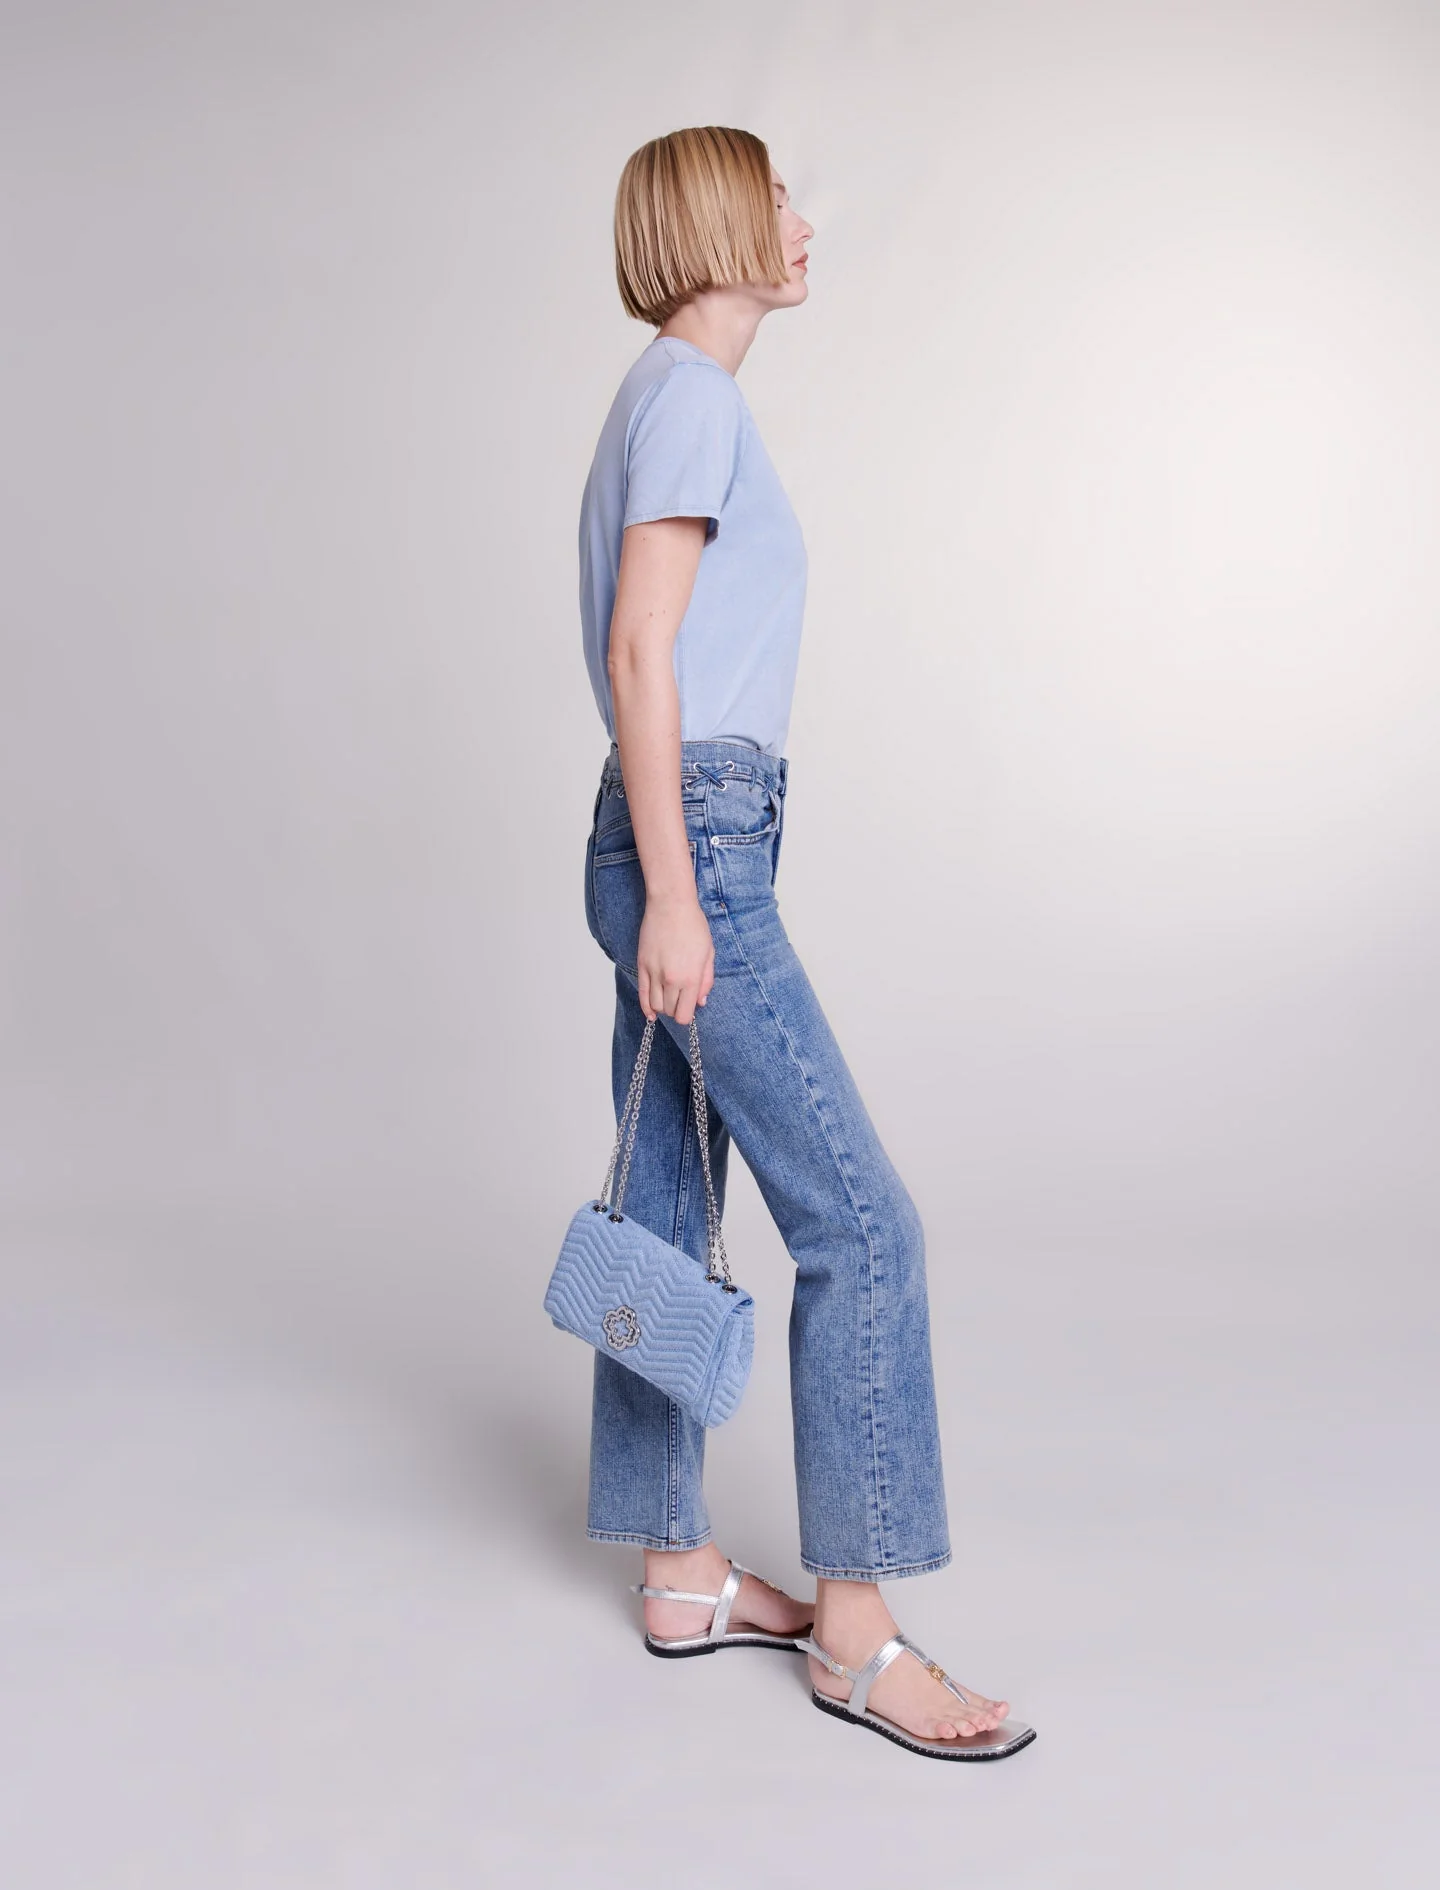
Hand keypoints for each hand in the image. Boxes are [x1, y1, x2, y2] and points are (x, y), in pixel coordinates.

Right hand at [636, 894, 714, 1025]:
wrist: (671, 905)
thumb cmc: (693, 925)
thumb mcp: (708, 953)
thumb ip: (706, 980)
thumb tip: (701, 1001)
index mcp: (691, 977)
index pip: (684, 1015)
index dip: (687, 1014)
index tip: (689, 1008)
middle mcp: (671, 979)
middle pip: (669, 1011)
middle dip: (676, 1010)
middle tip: (681, 999)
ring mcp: (654, 973)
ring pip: (655, 1005)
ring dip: (662, 1007)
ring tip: (669, 998)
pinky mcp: (642, 965)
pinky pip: (642, 994)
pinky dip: (646, 1007)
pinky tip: (650, 1013)